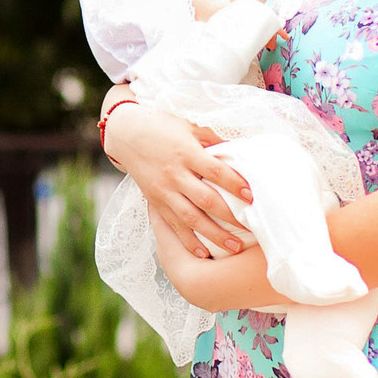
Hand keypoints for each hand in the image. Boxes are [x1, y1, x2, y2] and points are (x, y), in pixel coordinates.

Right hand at [106, 101, 253, 256]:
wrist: (126, 134)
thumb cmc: (162, 126)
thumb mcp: (189, 125)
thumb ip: (213, 138)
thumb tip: (241, 147)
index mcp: (186, 153)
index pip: (215, 171)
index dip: (234, 184)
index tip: (251, 196)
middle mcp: (174, 174)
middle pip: (206, 200)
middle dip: (230, 217)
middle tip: (251, 229)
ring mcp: (164, 190)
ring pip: (190, 218)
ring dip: (213, 235)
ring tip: (234, 247)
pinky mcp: (155, 201)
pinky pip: (172, 225)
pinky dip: (187, 240)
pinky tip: (203, 253)